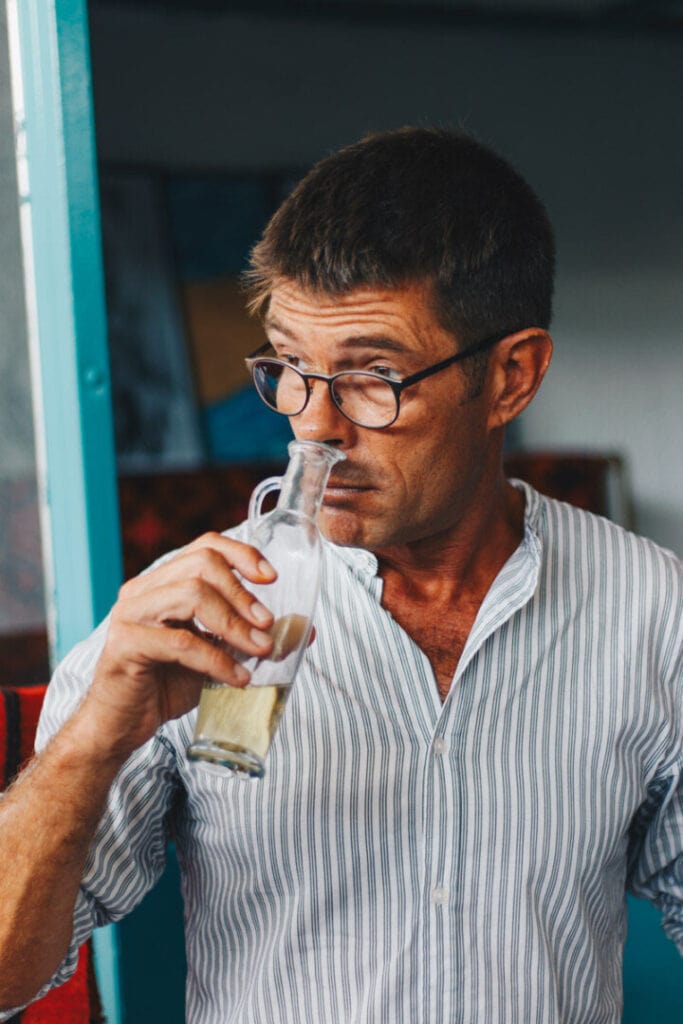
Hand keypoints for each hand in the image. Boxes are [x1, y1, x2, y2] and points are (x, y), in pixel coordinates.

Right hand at [79, 533, 276, 759]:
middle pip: (201, 564)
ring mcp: (130, 614)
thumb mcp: (217, 655)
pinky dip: (217, 660)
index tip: (271, 578)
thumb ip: (251, 637)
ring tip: (260, 650)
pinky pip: (181, 642)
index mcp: (162, 582)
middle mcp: (142, 590)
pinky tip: (237, 678)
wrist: (120, 726)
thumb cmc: (165, 685)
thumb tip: (304, 629)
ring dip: (234, 623)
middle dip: (242, 593)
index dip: (242, 555)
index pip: (205, 547)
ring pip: (191, 595)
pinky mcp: (124, 645)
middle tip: (267, 624)